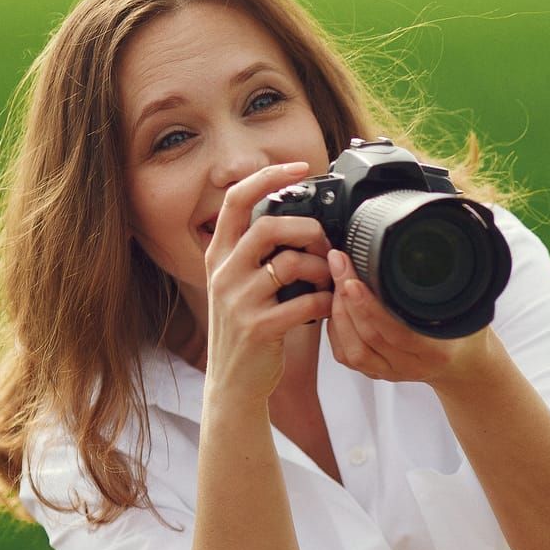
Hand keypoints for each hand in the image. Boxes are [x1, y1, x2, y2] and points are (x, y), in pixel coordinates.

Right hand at [202, 162, 334, 403]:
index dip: (267, 177)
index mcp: (218, 255)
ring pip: (290, 262)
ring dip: (321, 268)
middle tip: (326, 243)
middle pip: (268, 226)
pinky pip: (305, 302)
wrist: (233, 382)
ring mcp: (237, 300)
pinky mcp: (257, 327)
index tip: (299, 167)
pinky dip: (326, 301)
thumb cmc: (248, 328)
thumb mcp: (241, 283)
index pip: (234, 200)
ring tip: (330, 279)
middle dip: (308, 228)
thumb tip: (302, 220)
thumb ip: (260, 253)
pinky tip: (331, 305)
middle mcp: (223, 272)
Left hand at [326, 248, 493, 388]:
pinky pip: (347, 357)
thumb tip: (434, 250)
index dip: (370, 307)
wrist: (464, 364)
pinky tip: (335, 307)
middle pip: (369, 335)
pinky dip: (336, 330)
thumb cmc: (465, 333)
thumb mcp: (469, 307)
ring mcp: (392, 372)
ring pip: (353, 349)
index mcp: (436, 350)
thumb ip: (451, 287)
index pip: (396, 331)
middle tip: (338, 263)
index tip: (353, 278)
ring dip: (338, 313)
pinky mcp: (377, 373)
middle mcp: (411, 365)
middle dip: (346, 297)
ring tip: (335, 281)